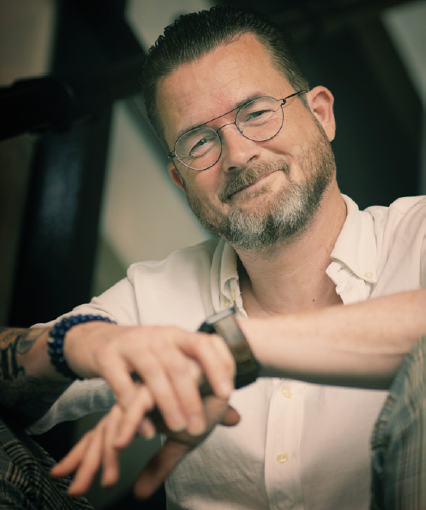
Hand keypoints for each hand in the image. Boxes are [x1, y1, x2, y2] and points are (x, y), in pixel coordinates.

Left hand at [50, 394, 239, 497]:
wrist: (224, 378)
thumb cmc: (202, 405)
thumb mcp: (179, 442)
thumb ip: (159, 464)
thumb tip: (138, 495)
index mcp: (135, 413)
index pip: (102, 438)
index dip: (87, 461)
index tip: (74, 488)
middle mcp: (134, 401)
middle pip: (101, 433)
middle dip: (88, 463)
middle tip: (75, 491)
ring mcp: (142, 390)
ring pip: (115, 421)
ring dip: (109, 453)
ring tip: (108, 480)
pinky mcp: (156, 379)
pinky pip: (138, 402)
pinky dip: (132, 422)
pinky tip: (129, 440)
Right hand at [64, 322, 235, 434]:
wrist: (95, 338)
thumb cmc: (142, 354)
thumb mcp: (171, 361)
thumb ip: (200, 386)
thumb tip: (235, 417)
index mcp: (175, 335)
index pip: (202, 344)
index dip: (216, 365)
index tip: (227, 393)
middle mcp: (156, 336)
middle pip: (177, 364)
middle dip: (190, 396)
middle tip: (198, 426)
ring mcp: (130, 344)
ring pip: (152, 372)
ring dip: (166, 402)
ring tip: (177, 428)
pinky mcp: (107, 356)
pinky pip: (121, 384)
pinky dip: (133, 409)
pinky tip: (145, 431)